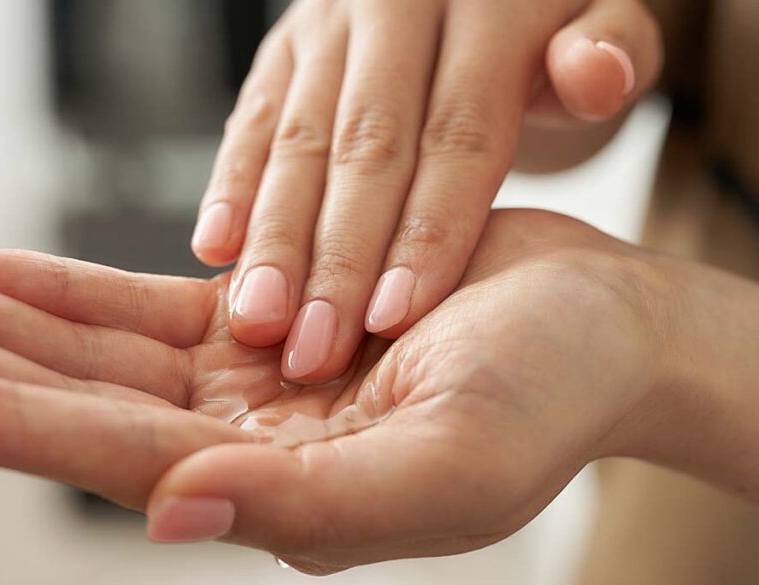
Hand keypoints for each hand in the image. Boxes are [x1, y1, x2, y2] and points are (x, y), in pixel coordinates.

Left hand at [0, 209, 686, 572]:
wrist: (597, 326)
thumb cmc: (551, 400)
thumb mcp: (450, 469)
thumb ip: (310, 508)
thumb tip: (174, 514)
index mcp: (274, 492)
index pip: (106, 459)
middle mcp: (237, 441)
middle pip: (67, 402)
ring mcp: (239, 379)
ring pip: (84, 351)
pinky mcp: (256, 316)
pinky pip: (137, 306)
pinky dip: (61, 292)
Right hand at [191, 0, 662, 383]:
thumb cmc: (544, 26)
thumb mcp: (604, 20)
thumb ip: (611, 50)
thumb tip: (594, 72)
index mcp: (485, 3)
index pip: (457, 134)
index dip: (427, 230)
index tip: (398, 319)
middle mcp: (395, 6)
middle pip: (365, 148)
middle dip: (337, 257)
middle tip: (312, 348)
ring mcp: (330, 27)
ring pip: (297, 142)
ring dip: (274, 239)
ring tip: (258, 320)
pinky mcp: (284, 49)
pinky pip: (252, 121)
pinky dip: (231, 188)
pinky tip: (216, 250)